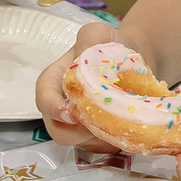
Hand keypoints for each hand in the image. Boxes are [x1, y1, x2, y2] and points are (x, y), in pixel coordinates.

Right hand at [36, 23, 124, 151]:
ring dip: (100, 136)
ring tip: (122, 118)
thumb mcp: (98, 33)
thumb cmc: (111, 45)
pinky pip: (101, 148)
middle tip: (104, 118)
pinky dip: (114, 140)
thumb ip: (88, 40)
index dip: (52, 108)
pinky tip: (130, 124)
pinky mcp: (97, 137)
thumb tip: (81, 59)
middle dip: (78, 131)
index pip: (43, 98)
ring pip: (82, 143)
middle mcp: (62, 107)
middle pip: (58, 130)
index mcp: (55, 81)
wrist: (137, 58)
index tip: (70, 112)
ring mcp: (78, 125)